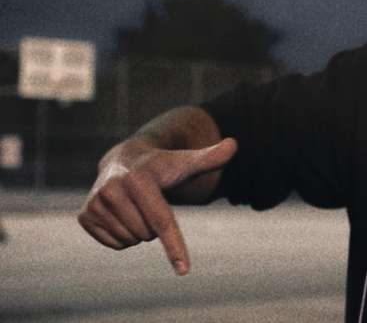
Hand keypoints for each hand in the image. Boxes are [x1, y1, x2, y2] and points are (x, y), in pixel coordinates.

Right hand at [77, 138, 236, 274]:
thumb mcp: (186, 162)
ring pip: (130, 242)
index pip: (162, 221)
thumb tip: (234, 144)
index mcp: (139, 180)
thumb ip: (210, 158)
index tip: (184, 270)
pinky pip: (114, 245)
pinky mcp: (84, 215)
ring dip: (139, 231)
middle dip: (154, 225)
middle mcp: (113, 190)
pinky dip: (123, 236)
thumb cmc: (163, 165)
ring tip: (137, 206)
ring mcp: (95, 203)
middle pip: (147, 235)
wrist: (125, 159)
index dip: (175, 247)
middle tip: (151, 202)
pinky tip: (122, 214)